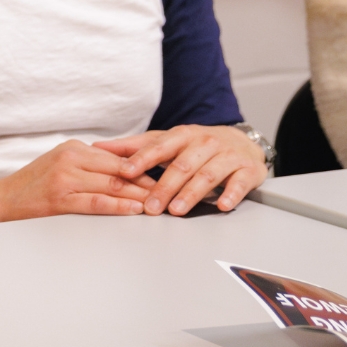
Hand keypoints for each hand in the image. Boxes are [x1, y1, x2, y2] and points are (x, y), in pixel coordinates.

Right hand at [0, 139, 155, 222]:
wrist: (2, 199)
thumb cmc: (33, 184)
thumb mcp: (62, 164)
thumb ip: (90, 164)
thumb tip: (126, 171)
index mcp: (75, 147)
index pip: (118, 157)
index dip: (145, 166)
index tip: (167, 173)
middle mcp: (72, 157)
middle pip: (120, 170)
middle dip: (149, 181)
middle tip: (173, 190)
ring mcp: (65, 177)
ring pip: (113, 185)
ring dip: (140, 195)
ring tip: (161, 202)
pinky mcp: (60, 198)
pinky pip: (97, 202)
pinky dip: (120, 206)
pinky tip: (135, 210)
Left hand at [93, 125, 267, 215]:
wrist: (242, 142)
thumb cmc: (198, 145)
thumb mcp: (167, 141)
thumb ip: (135, 146)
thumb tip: (99, 147)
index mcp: (182, 136)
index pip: (159, 146)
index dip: (142, 159)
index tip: (125, 172)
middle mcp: (205, 144)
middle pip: (182, 165)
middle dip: (164, 187)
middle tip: (150, 206)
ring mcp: (227, 157)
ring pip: (207, 175)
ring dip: (191, 194)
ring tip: (177, 210)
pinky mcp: (247, 171)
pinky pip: (239, 183)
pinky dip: (231, 194)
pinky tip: (222, 205)